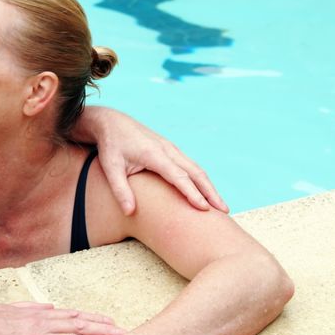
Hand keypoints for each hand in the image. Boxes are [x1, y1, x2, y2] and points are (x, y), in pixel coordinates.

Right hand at [0, 302, 124, 334]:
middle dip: (103, 328)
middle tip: (123, 331)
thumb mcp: (5, 310)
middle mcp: (40, 322)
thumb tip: (47, 306)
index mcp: (35, 313)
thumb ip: (28, 309)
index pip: (70, 315)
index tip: (107, 320)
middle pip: (79, 324)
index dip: (91, 318)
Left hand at [82, 107, 227, 214]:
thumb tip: (129, 213)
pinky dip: (202, 180)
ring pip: (196, 168)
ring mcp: (171, 149)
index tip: (204, 208)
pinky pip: (191, 166)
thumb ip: (120, 190)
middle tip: (224, 211)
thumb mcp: (111, 168)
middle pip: (195, 172)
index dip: (192, 193)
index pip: (178, 176)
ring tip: (220, 206)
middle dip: (210, 192)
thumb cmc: (111, 146)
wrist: (112, 122)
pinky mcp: (171, 150)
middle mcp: (168, 150)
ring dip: (210, 187)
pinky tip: (206, 193)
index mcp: (155, 154)